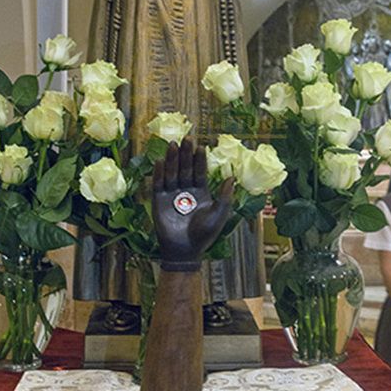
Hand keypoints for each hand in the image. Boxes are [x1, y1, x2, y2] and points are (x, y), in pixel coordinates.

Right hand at [152, 139, 233, 268]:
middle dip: (185, 154)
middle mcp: (186, 190)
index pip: (200, 171)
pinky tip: (160, 160)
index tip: (200, 146)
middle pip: (185, 168)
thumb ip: (224, 196)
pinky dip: (159, 172)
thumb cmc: (204, 234)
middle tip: (186, 138)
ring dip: (172, 159)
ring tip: (173, 144)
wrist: (185, 251)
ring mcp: (172, 195)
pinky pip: (158, 184)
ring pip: (172, 172)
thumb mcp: (219, 214)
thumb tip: (231, 176)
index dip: (200, 159)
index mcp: (201, 192)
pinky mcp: (159, 201)